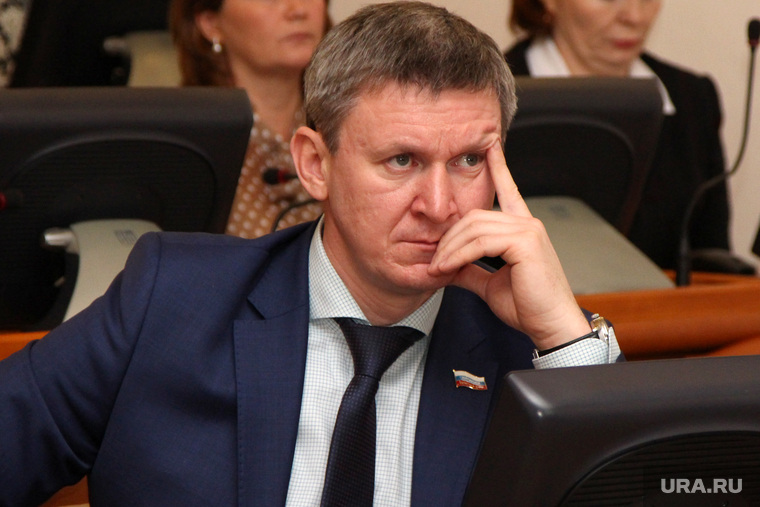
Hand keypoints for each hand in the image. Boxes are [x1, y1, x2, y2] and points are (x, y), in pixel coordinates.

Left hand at [428, 140, 589, 349]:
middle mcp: (527, 223)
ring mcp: (528, 230)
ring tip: (436, 268)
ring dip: (449, 249)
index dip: (498, 167)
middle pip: (474, 216)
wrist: (550, 326)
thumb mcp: (490, 285)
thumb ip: (470, 270)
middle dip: (448, 238)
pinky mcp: (525, 242)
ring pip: (474, 227)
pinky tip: (447, 268)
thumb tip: (446, 268)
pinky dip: (459, 255)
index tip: (490, 146)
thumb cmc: (528, 307)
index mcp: (522, 229)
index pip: (508, 190)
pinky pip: (480, 242)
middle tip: (432, 262)